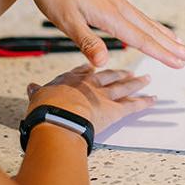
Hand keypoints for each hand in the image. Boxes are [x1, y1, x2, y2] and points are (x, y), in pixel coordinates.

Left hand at [9, 0, 184, 67]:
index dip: (162, 54)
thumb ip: (87, 42)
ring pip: (144, 19)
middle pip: (150, 29)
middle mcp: (117, 4)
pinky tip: (148, 26)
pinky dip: (148, 22)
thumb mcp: (65, 21)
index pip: (141, 39)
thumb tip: (103, 64)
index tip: (180, 63)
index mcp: (109, 14)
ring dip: (163, 33)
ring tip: (178, 43)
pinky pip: (135, 12)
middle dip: (171, 45)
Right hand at [26, 64, 153, 133]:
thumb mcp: (38, 97)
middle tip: (129, 72)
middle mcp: (91, 84)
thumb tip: (31, 87)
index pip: (84, 71)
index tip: (95, 66)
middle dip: (119, 74)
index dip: (91, 69)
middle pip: (109, 76)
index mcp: (72, 79)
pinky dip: (144, 103)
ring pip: (124, 87)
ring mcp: (105, 96)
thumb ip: (37, 92)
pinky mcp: (115, 110)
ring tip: (146, 79)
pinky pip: (133, 105)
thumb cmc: (45, 109)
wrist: (58, 118)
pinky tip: (153, 100)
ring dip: (136, 83)